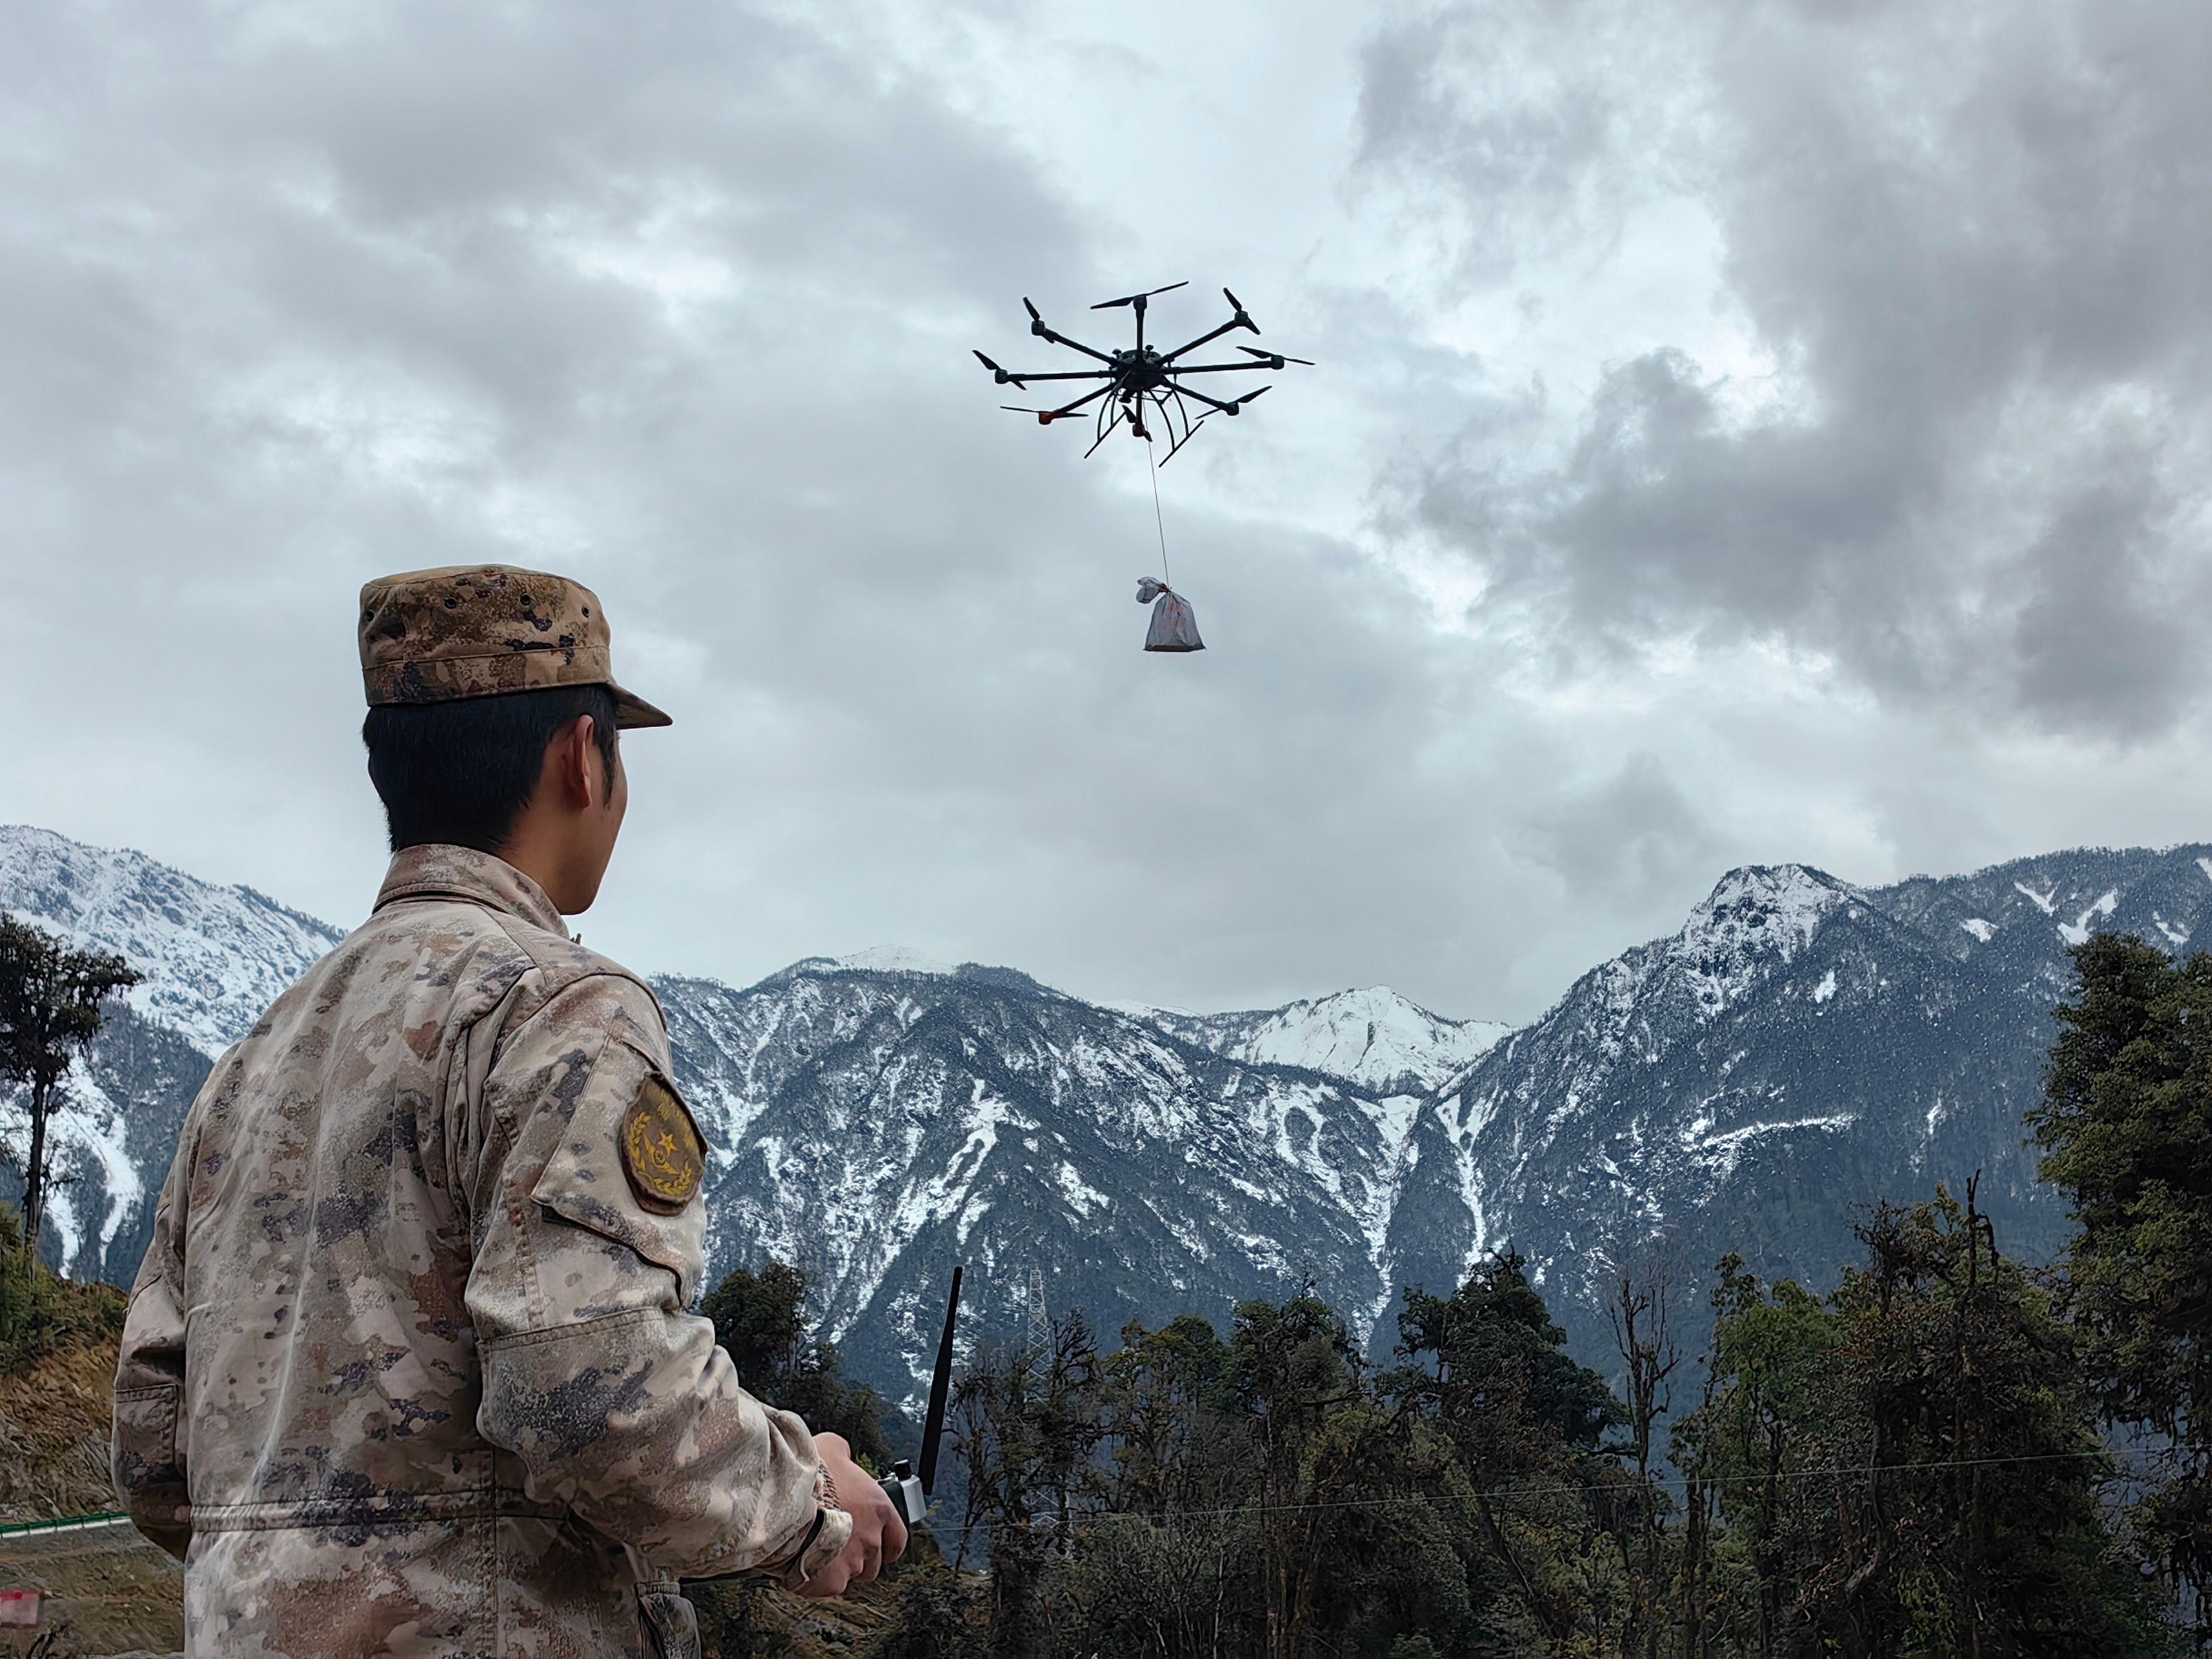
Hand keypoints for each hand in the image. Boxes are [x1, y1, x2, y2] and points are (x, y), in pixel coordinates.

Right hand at [795, 1431, 906, 1598]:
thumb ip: (844, 1455)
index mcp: (880, 1508)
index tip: (876, 1544)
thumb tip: (842, 1453)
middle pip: (874, 1561)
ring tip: (816, 1551)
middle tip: (835, 1544)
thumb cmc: (808, 1475)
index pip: (897, 1539)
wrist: (783, 1501)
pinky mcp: (833, 1582)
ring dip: (839, 1567)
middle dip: (858, 1556)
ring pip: (852, 1574)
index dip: (886, 1544)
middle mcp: (872, 1538)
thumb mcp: (833, 1447)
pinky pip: (829, 1586)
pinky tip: (804, 1561)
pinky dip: (818, 1579)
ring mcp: (854, 1563)